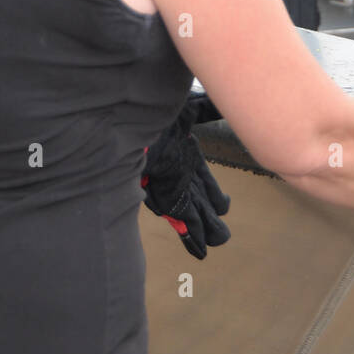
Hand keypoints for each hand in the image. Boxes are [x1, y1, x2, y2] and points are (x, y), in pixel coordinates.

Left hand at [141, 102, 230, 259]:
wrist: (130, 129)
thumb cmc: (157, 119)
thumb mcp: (187, 109)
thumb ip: (208, 108)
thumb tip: (221, 102)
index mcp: (187, 160)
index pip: (206, 183)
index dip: (215, 196)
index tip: (223, 205)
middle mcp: (183, 178)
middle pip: (204, 203)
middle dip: (212, 218)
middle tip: (220, 235)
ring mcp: (176, 190)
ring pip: (197, 216)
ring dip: (207, 230)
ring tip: (215, 244)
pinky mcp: (169, 200)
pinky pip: (187, 223)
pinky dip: (194, 238)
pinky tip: (200, 251)